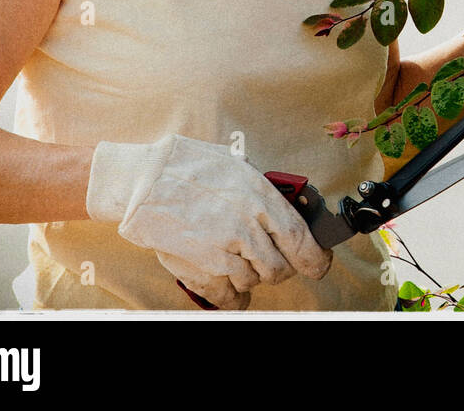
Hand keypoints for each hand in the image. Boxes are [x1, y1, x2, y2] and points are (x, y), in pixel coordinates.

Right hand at [86, 133, 330, 308]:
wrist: (144, 180)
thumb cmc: (189, 166)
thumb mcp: (238, 167)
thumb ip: (264, 192)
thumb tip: (290, 211)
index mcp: (260, 197)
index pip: (299, 238)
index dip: (314, 257)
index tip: (319, 265)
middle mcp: (246, 226)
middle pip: (280, 266)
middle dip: (281, 269)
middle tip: (274, 263)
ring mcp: (223, 250)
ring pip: (254, 281)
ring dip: (252, 278)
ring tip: (242, 264)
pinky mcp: (201, 267)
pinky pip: (228, 295)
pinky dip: (233, 297)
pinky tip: (232, 291)